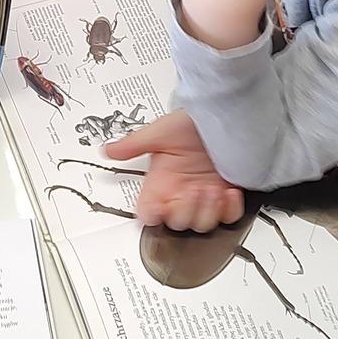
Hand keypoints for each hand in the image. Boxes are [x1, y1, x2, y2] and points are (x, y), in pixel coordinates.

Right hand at [107, 110, 243, 230]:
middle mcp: (180, 193)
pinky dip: (229, 209)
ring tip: (211, 189)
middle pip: (177, 223)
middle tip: (193, 190)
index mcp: (161, 183)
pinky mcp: (226, 197)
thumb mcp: (160, 132)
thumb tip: (108, 151)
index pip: (149, 212)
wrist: (224, 114)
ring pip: (202, 224)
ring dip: (207, 210)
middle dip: (186, 211)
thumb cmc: (191, 121)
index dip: (153, 216)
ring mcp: (204, 196)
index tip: (160, 208)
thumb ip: (133, 145)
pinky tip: (227, 191)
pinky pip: (228, 217)